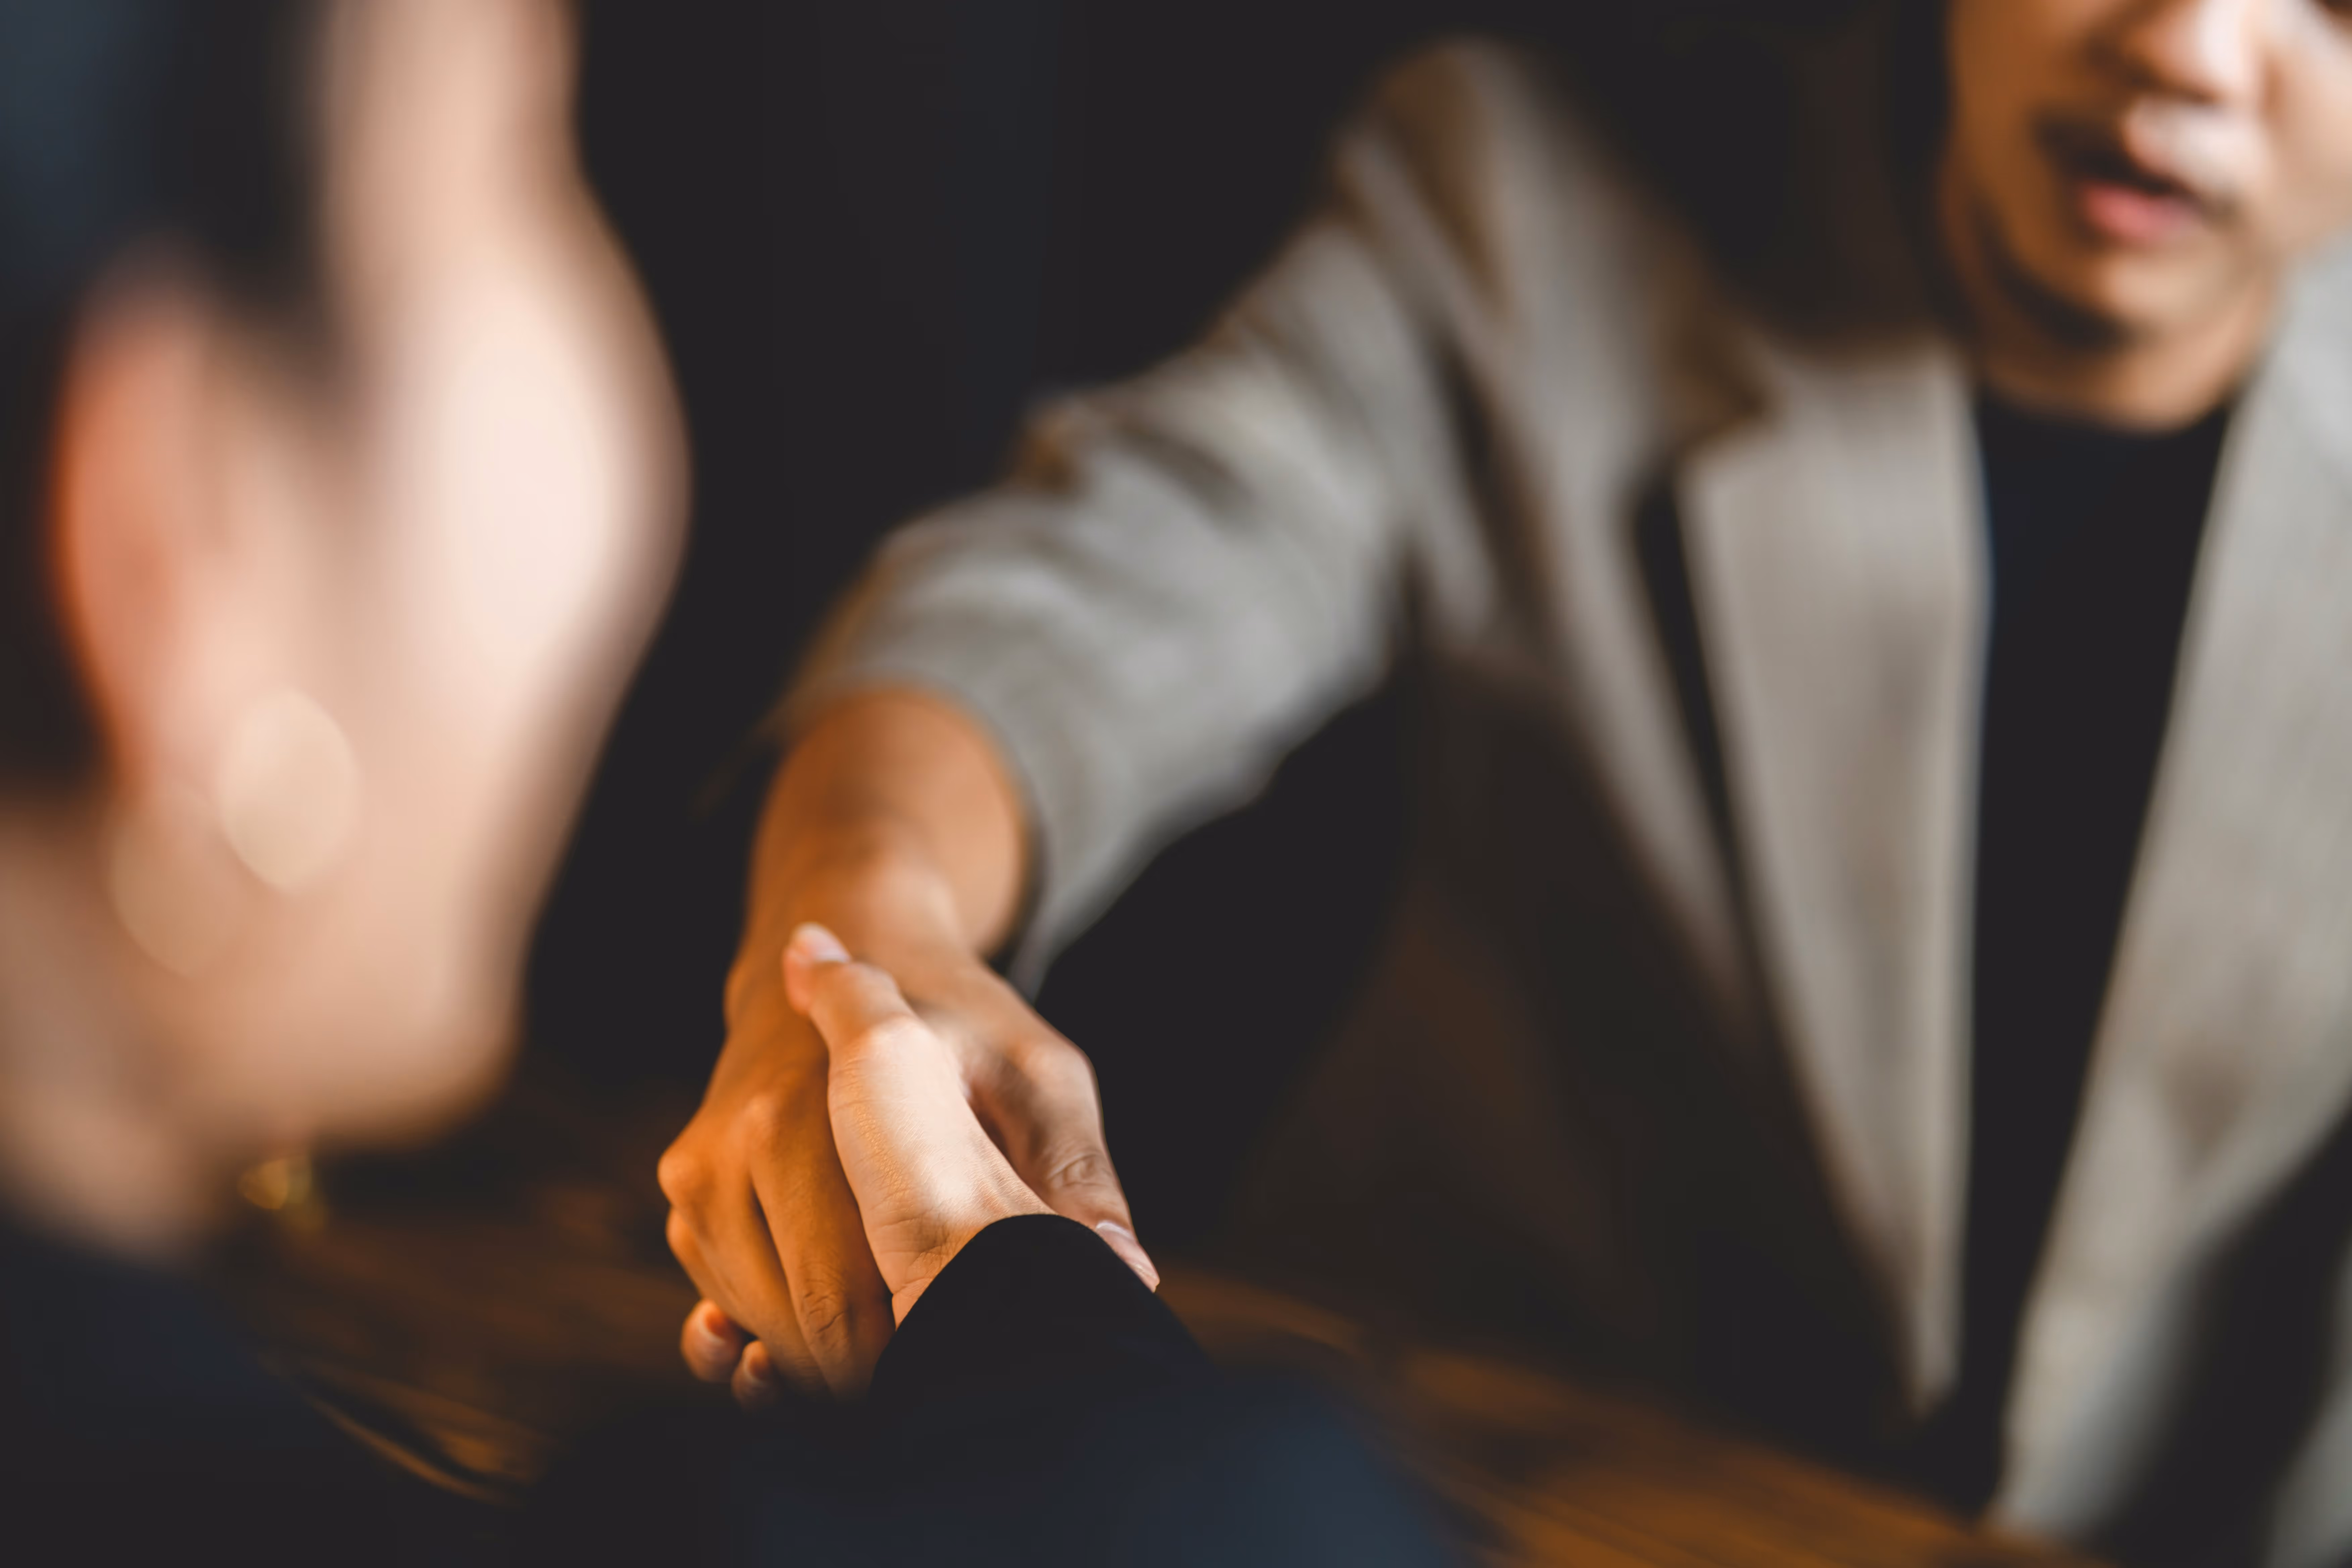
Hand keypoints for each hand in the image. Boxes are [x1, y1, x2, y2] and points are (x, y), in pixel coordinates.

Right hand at [657, 862, 1154, 1405]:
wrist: (855, 935)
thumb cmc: (967, 1019)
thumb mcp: (1042, 1073)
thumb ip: (1075, 1170)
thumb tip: (1124, 1271)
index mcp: (823, 1102)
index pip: (850, 1305)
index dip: (911, 1368)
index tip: (966, 1376)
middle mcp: (747, 1135)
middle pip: (803, 1330)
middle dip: (874, 1379)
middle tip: (947, 1375)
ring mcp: (703, 1166)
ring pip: (758, 1328)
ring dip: (823, 1367)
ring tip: (901, 1353)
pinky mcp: (688, 1190)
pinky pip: (724, 1303)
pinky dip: (775, 1336)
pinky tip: (833, 1337)